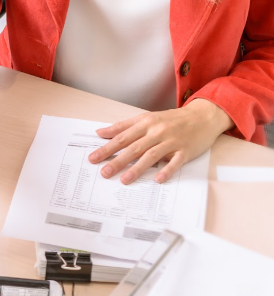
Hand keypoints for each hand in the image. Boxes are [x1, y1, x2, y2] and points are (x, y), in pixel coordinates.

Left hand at [88, 99, 233, 183]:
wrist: (203, 116)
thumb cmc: (172, 119)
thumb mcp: (146, 118)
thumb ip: (123, 126)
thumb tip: (100, 132)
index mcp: (145, 123)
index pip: (122, 138)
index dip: (106, 148)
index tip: (93, 158)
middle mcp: (157, 132)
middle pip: (134, 148)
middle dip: (117, 161)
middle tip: (104, 173)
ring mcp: (172, 141)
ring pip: (151, 155)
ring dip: (137, 168)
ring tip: (124, 180)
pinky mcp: (185, 150)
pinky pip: (175, 161)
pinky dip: (167, 169)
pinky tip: (158, 179)